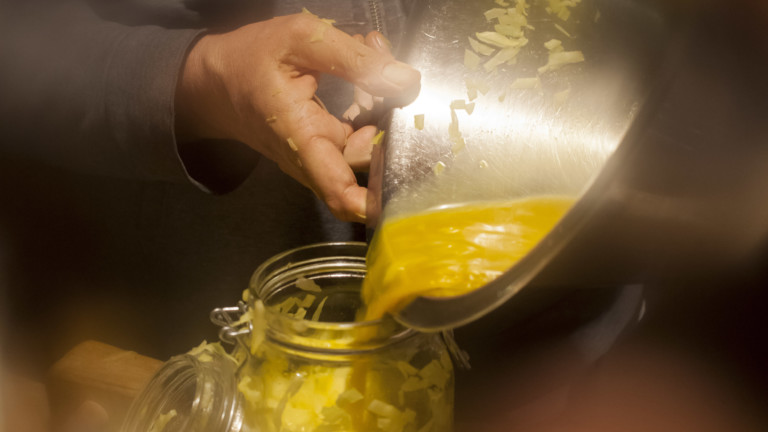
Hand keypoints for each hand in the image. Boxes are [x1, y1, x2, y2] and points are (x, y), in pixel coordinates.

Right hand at [176, 12, 420, 221]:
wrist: (215, 81)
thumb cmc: (249, 59)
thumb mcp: (300, 40)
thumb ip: (354, 59)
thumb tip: (405, 80)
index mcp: (301, 137)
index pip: (340, 192)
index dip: (377, 200)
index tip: (407, 182)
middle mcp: (312, 157)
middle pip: (369, 161)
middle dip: (391, 117)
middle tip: (390, 69)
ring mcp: (317, 155)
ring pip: (367, 144)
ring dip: (382, 104)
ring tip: (371, 54)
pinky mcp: (322, 145)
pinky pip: (357, 135)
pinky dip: (369, 104)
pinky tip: (363, 71)